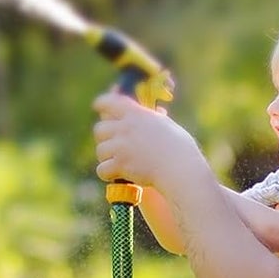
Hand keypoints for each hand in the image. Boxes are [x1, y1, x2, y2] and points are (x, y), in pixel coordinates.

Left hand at [92, 91, 207, 190]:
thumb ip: (156, 118)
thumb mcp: (167, 125)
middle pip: (99, 129)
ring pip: (100, 150)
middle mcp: (126, 127)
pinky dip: (107, 174)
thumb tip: (157, 111)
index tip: (98, 106)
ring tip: (119, 163)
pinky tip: (115, 175)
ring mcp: (121, 145)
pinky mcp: (120, 163)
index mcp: (137, 114)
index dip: (102, 103)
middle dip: (105, 138)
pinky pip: (101, 168)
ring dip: (107, 157)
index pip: (109, 102)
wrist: (181, 169)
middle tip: (114, 145)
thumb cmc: (179, 149)